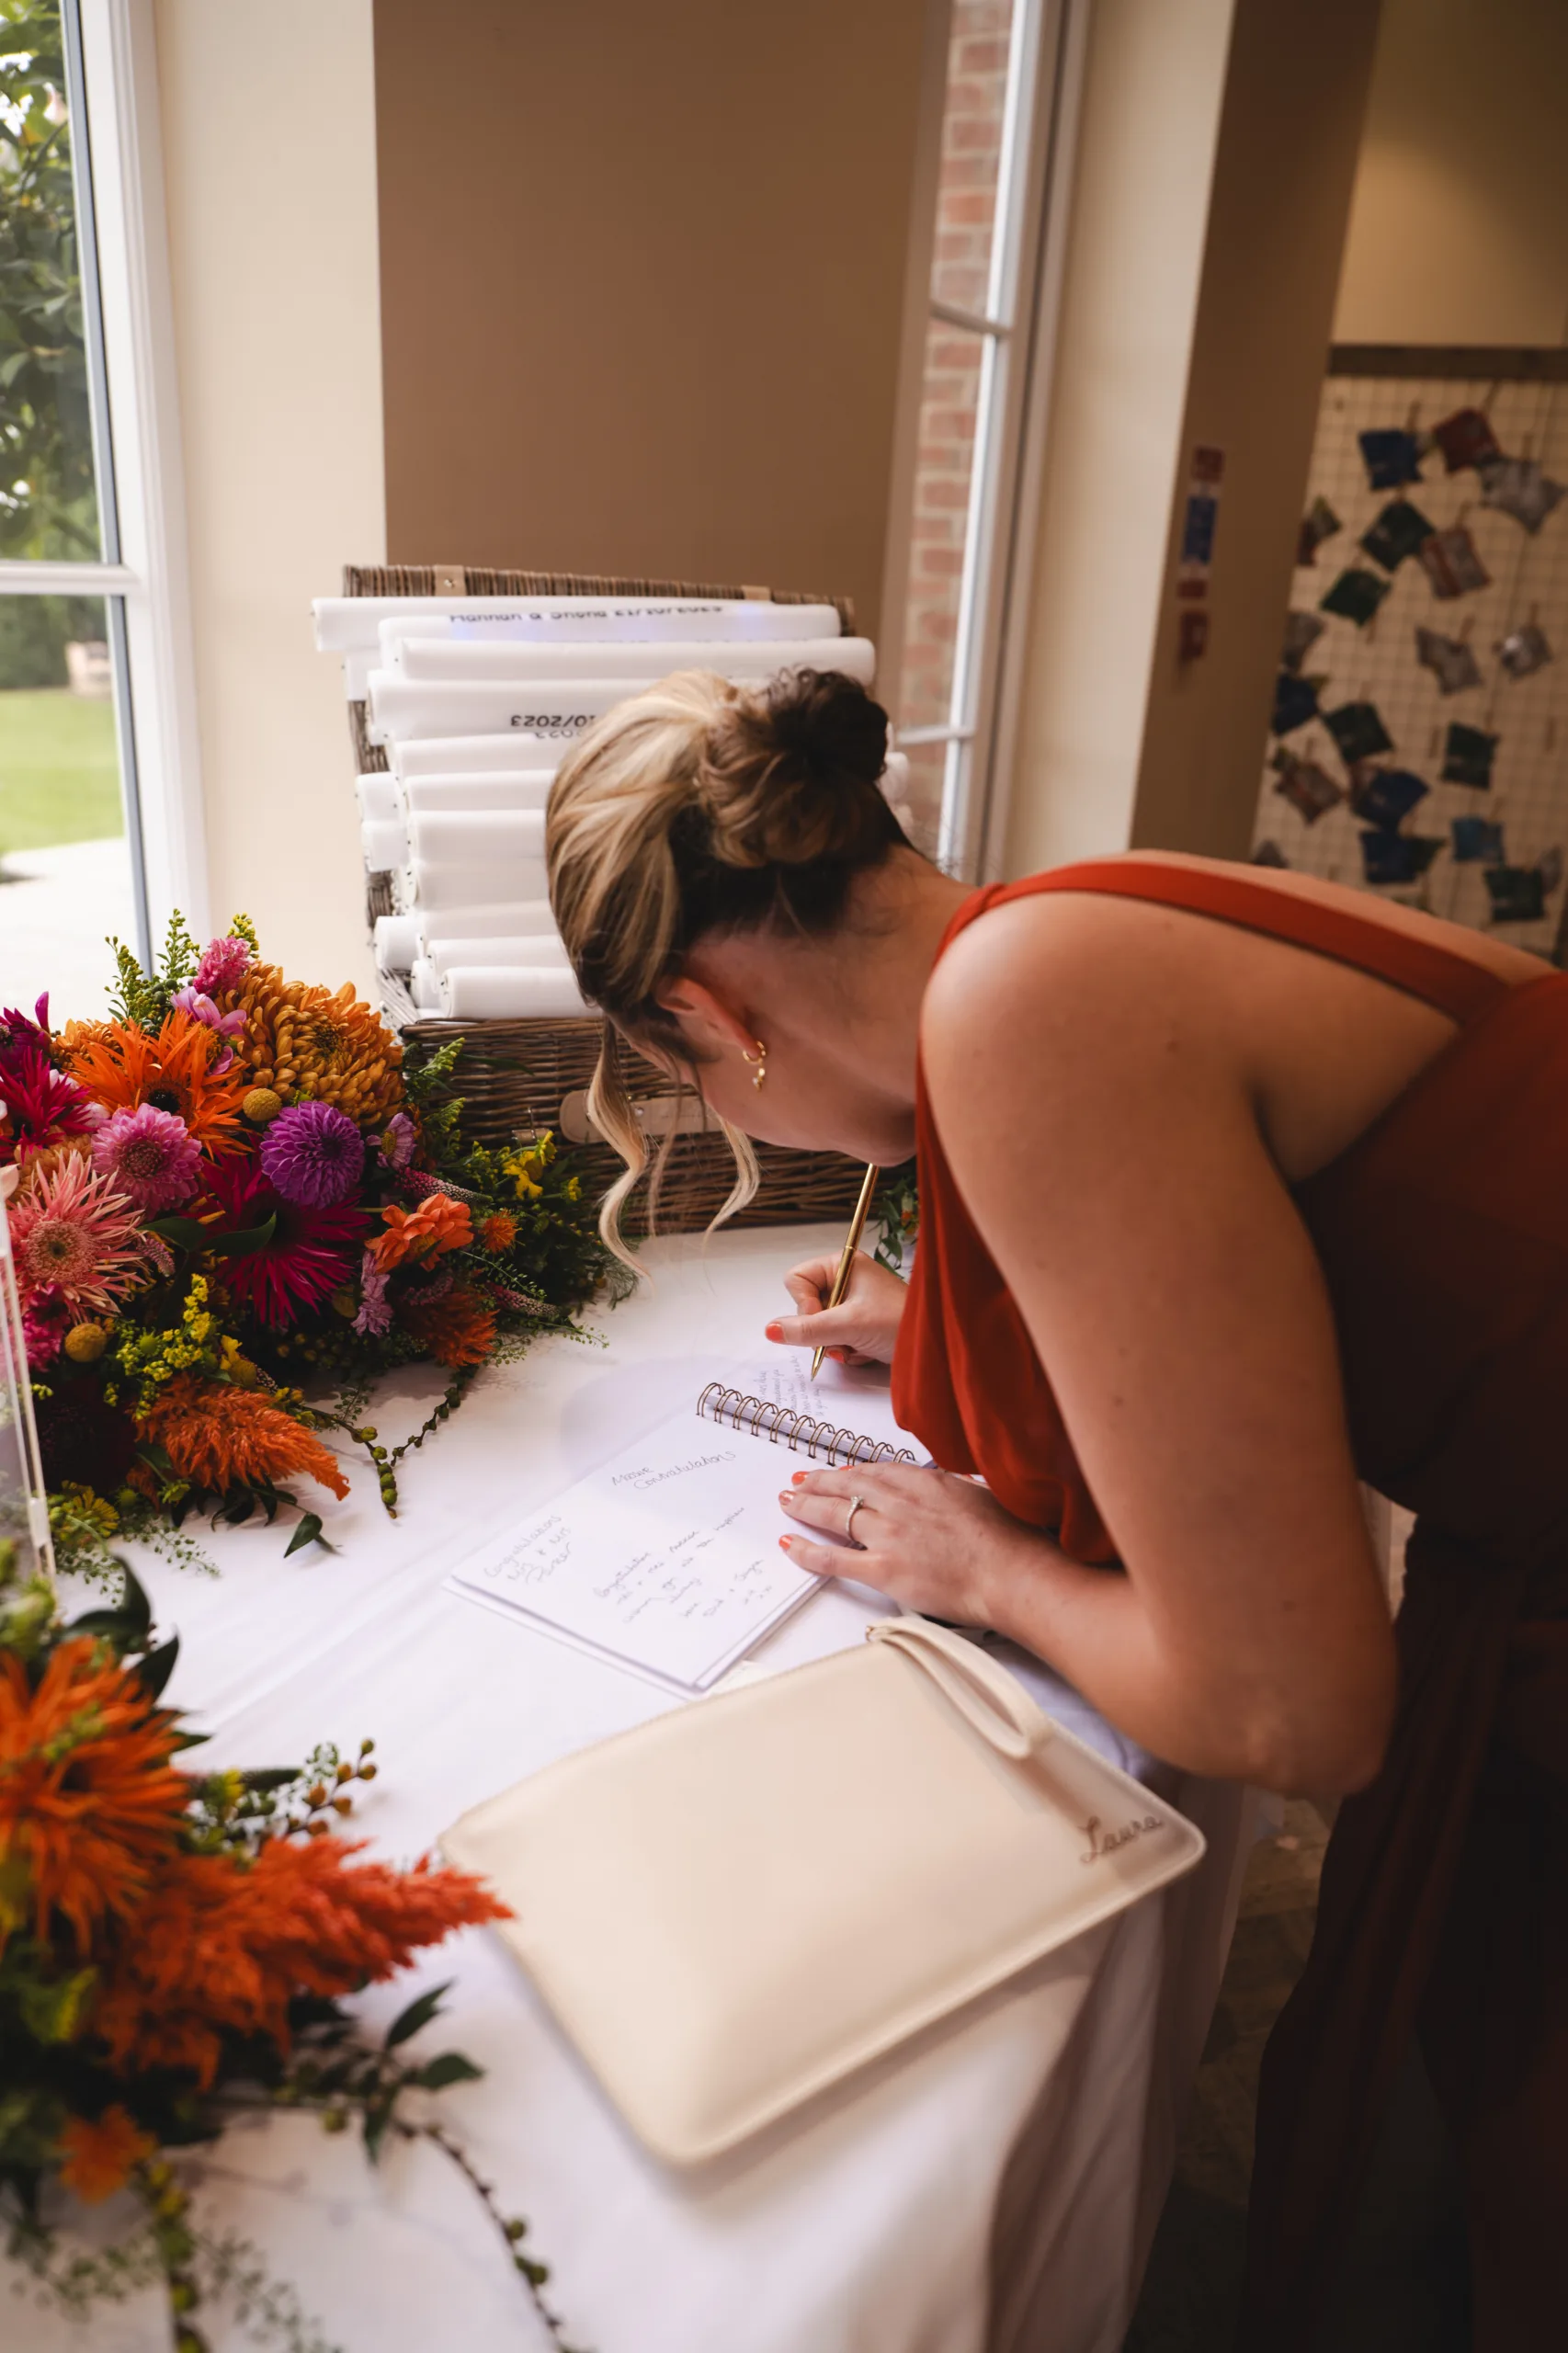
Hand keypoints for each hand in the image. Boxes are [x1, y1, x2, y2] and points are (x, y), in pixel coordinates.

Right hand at [764, 1248, 906, 1366]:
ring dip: (834, 1344)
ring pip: (819, 1328)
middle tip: (842, 1337)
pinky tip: (864, 1352)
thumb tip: (770, 1329)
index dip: (804, 1303)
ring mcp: (852, 1304)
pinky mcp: (859, 1325)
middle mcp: (846, 1280)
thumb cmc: (899, 1322)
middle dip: (821, 1330)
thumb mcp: (848, 1324)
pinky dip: (846, 1351)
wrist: (934, 1346)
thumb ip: (807, 1329)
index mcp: (843, 1264)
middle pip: (806, 1307)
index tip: (822, 1318)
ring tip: (856, 1346)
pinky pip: (834, 1340)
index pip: (796, 1279)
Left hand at [776, 1461, 1041, 1625]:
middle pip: (847, 1486)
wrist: (1011, 1572)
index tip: (838, 1472)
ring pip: (834, 1514)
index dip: (850, 1471)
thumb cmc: (1006, 1540)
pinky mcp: (884, 1568)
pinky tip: (791, 1545)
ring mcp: (889, 1534)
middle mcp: (901, 1502)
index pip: (875, 1471)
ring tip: (788, 1502)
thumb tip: (949, 1487)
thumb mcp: (979, 1495)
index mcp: (924, 1481)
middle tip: (799, 1481)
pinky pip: (833, 1557)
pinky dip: (807, 1550)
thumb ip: (953, 1489)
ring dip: (805, 1506)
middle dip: (818, 1483)